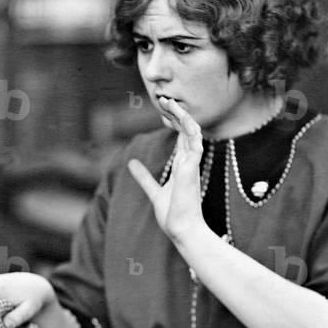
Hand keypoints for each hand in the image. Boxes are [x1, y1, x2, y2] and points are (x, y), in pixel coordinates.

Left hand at [128, 96, 205, 241]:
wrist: (182, 230)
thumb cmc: (173, 214)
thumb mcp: (153, 190)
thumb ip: (144, 177)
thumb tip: (132, 163)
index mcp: (182, 165)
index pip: (181, 137)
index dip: (174, 121)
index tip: (164, 108)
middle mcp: (189, 162)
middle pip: (186, 130)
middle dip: (177, 113)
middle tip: (165, 98)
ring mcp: (192, 165)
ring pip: (192, 133)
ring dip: (182, 116)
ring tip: (170, 102)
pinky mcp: (192, 169)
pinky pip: (195, 144)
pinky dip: (191, 130)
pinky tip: (184, 118)